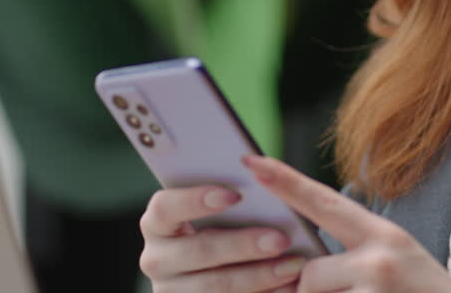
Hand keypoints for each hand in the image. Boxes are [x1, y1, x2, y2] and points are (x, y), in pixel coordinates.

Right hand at [138, 185, 307, 292]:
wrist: (221, 267)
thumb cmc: (224, 226)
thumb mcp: (221, 210)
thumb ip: (231, 193)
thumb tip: (260, 170)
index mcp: (157, 222)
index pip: (165, 207)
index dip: (196, 200)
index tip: (235, 195)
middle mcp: (156, 258)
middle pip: (198, 250)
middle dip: (243, 244)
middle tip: (281, 238)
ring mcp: (171, 290)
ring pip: (216, 285)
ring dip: (259, 275)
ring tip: (294, 266)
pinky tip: (289, 286)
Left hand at [243, 155, 450, 292]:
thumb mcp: (393, 259)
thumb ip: (351, 254)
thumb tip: (300, 267)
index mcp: (383, 234)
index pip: (324, 203)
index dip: (285, 182)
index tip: (251, 161)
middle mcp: (379, 259)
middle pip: (309, 273)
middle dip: (312, 292)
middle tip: (353, 291)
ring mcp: (376, 291)